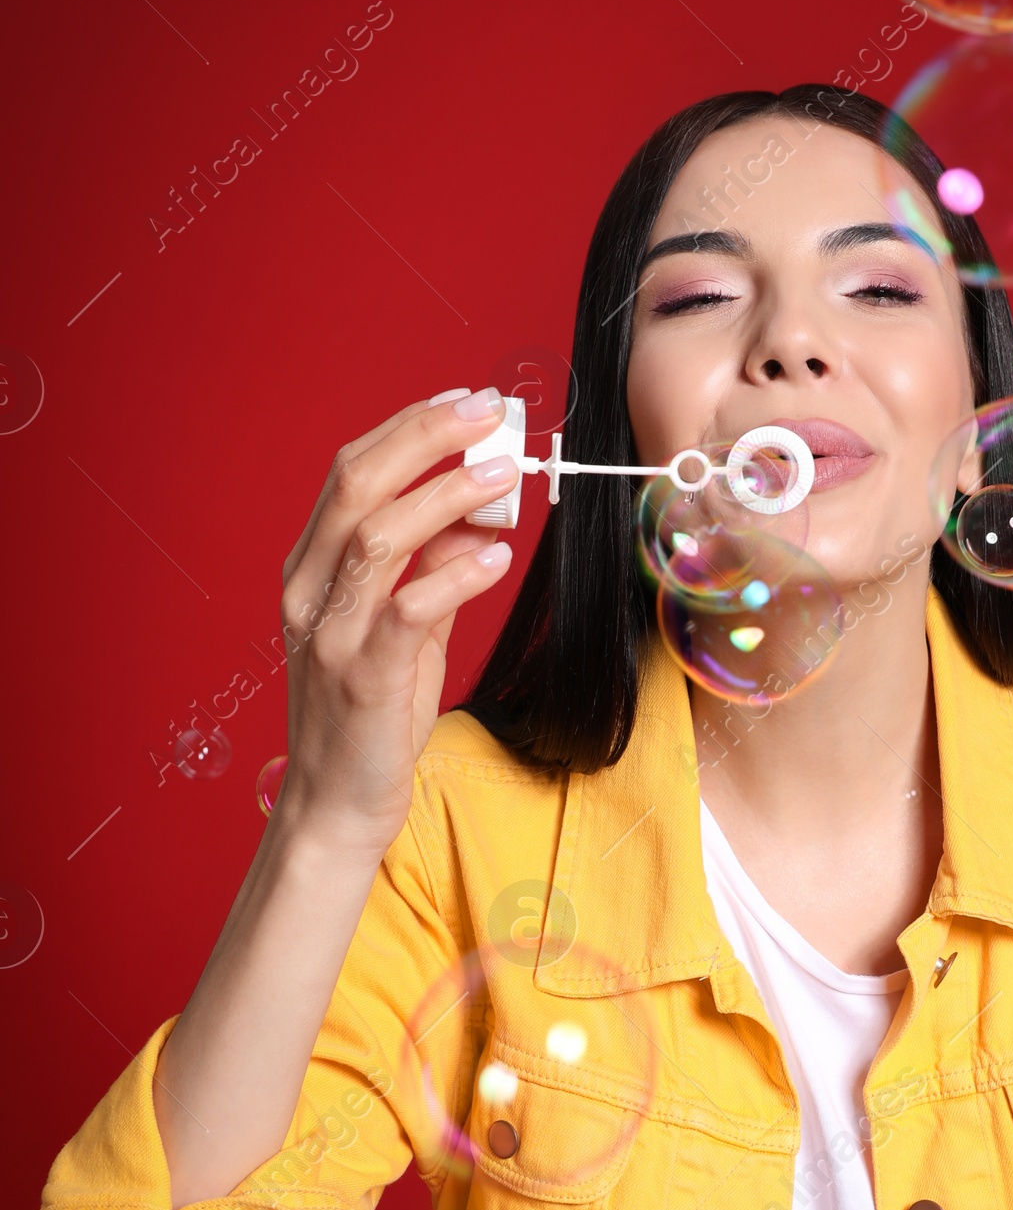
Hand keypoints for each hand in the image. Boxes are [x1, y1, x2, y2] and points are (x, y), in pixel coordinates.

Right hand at [273, 387, 515, 857]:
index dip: (407, 429)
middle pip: (358, 486)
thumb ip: (431, 569)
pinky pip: (408, 609)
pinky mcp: (364, 677)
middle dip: (426, 439)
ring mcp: (332, 633)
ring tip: (504, 477)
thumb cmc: (369, 714)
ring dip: (446, 496)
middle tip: (486, 414)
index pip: (351, 473)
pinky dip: (455, 574)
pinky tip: (496, 556)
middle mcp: (311, 591)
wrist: (336, 806)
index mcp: (313, 569)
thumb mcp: (404, 629)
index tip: (463, 403)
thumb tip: (478, 513)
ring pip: (379, 537)